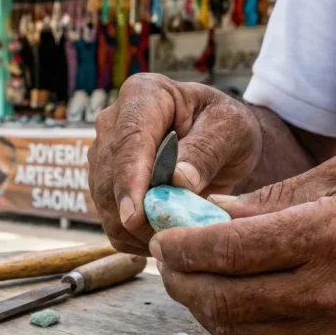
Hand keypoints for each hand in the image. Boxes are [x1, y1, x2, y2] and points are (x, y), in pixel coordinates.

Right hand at [88, 74, 261, 253]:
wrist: (218, 141)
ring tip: (177, 236)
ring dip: (136, 230)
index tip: (134, 216)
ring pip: (104, 204)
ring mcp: (104, 155)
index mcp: (142, 95)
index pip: (129, 140)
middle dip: (135, 215)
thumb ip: (207, 150)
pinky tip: (163, 237)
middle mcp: (113, 123)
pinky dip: (133, 239)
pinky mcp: (104, 185)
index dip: (129, 180)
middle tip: (175, 238)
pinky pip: (110, 222)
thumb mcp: (231, 130)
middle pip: (109, 177)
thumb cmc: (225, 127)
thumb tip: (178, 180)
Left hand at [150, 156, 335, 334]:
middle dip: (179, 278)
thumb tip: (211, 209)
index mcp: (326, 236)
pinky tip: (225, 295)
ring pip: (234, 330)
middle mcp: (325, 292)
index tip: (162, 234)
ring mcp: (329, 333)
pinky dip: (231, 321)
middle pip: (222, 299)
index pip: (230, 250)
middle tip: (165, 256)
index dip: (183, 245)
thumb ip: (272, 197)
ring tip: (186, 275)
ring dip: (198, 304)